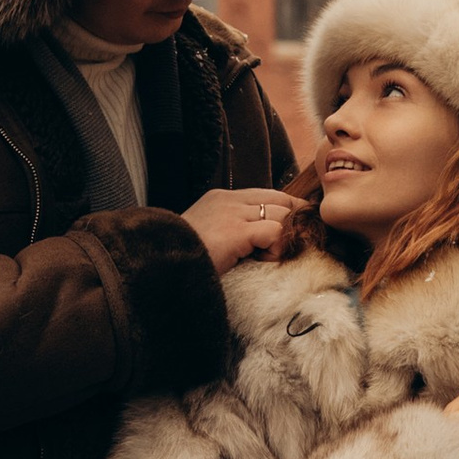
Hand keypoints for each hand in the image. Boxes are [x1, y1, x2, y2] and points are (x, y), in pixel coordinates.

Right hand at [183, 187, 302, 276]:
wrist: (162, 263)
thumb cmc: (186, 256)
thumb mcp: (210, 234)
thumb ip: (233, 228)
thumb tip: (264, 237)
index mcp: (221, 198)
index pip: (266, 195)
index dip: (286, 209)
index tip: (296, 226)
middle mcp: (229, 200)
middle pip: (280, 200)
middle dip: (293, 221)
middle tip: (292, 243)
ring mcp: (233, 213)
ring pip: (281, 214)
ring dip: (282, 238)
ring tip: (265, 256)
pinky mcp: (237, 231)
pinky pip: (274, 231)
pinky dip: (276, 247)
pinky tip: (261, 259)